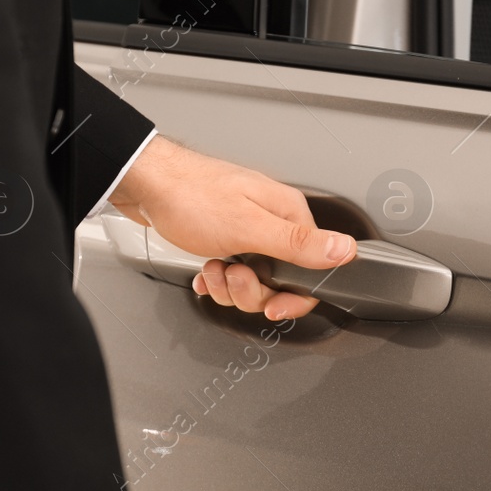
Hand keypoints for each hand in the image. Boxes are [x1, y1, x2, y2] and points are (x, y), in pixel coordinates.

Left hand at [109, 136, 356, 319]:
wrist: (146, 184)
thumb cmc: (190, 196)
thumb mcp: (249, 227)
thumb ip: (299, 244)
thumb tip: (345, 250)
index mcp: (288, 215)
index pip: (313, 270)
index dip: (293, 297)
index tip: (271, 307)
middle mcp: (271, 221)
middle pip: (280, 281)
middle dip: (250, 290)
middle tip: (232, 274)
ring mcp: (246, 229)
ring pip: (252, 281)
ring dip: (228, 284)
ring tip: (213, 266)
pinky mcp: (223, 236)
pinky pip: (230, 272)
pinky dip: (215, 279)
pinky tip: (205, 272)